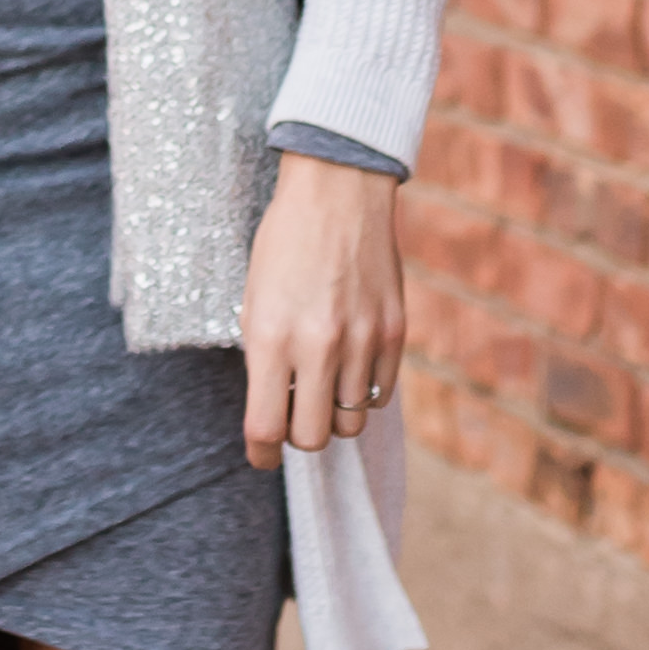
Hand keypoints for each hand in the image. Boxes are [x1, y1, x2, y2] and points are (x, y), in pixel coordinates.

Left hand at [241, 154, 405, 470]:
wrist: (338, 192)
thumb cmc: (285, 244)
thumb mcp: (254, 300)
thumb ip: (263, 360)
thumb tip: (274, 411)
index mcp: (270, 336)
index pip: (265, 428)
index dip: (260, 456)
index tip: (261, 457)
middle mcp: (317, 345)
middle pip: (311, 437)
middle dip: (297, 435)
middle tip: (293, 415)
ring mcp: (361, 340)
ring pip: (349, 421)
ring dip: (332, 414)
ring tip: (322, 386)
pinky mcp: (394, 333)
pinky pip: (380, 395)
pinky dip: (363, 393)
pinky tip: (350, 367)